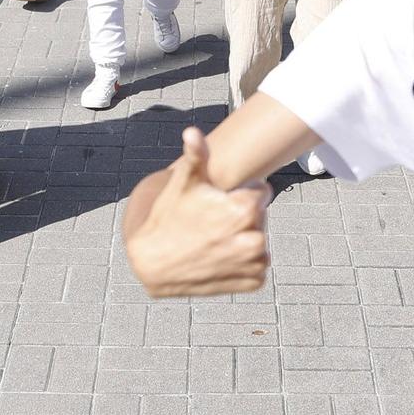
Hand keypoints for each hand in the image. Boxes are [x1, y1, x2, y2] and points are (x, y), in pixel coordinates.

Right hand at [126, 127, 271, 297]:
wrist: (153, 264)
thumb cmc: (169, 218)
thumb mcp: (183, 184)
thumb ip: (196, 156)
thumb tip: (192, 132)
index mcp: (245, 211)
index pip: (260, 192)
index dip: (238, 194)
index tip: (217, 203)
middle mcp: (255, 240)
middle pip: (261, 217)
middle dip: (242, 217)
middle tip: (212, 223)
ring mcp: (254, 263)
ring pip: (259, 240)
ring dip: (243, 239)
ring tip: (215, 241)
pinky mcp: (253, 282)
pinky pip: (258, 265)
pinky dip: (244, 262)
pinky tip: (220, 258)